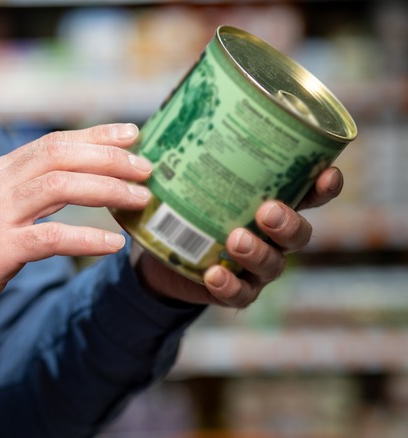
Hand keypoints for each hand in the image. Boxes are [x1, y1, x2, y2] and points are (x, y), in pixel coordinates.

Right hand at [0, 124, 150, 346]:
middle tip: (146, 166)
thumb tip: (70, 186)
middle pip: (59, 155)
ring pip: (59, 187)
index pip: (50, 143)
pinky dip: (87, 237)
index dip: (94, 135)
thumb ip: (21, 197)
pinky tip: (114, 243)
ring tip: (140, 198)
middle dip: (109, 156)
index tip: (131, 133)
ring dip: (107, 188)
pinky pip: (51, 238)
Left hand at [137, 166, 343, 306]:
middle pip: (300, 233)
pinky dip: (230, 285)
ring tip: (236, 239)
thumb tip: (147, 123)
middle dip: (288, 222)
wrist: (162, 253)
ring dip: (258, 252)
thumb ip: (182, 150)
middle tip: (267, 210)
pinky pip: (241, 294)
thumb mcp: (184, 174)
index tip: (326, 173)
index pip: (310, 193)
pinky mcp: (235, 290)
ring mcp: (257, 266)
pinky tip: (214, 274)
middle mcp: (273, 235)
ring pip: (273, 264)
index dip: (324, 186)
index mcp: (273, 200)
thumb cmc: (185, 203)